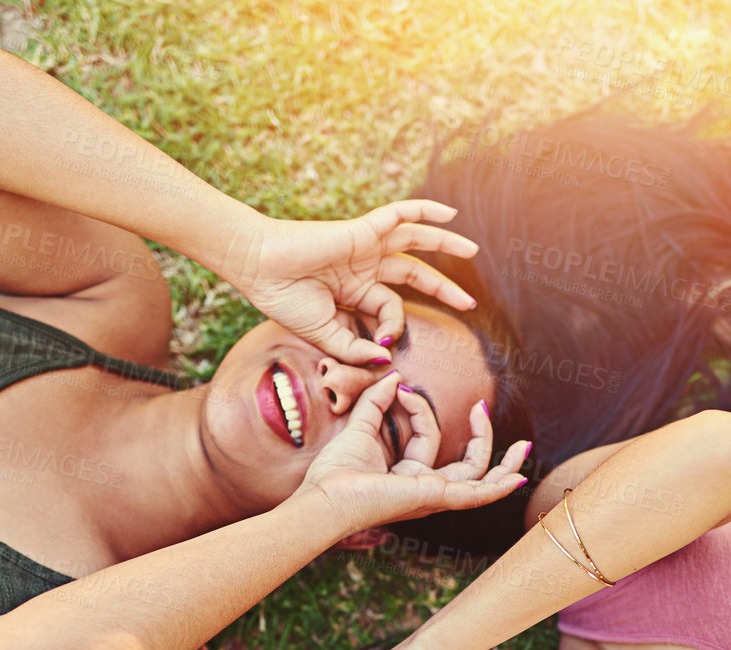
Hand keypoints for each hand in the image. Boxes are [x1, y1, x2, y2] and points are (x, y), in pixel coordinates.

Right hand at [226, 201, 480, 364]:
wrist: (258, 267)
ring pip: (415, 241)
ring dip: (445, 243)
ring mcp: (364, 246)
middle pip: (414, 274)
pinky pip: (399, 213)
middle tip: (469, 303)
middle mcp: (363, 267)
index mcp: (353, 292)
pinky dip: (424, 210)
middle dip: (443, 288)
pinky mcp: (362, 229)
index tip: (381, 344)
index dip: (392, 328)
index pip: (389, 309)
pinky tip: (451, 213)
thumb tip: (385, 357)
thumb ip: (354, 348)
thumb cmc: (283, 299)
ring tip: (473, 251)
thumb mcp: (324, 333)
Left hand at [294, 373, 530, 535]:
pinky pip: (475, 495)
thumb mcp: (360, 428)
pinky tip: (517, 479)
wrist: (325, 497)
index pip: (429, 436)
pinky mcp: (435, 498)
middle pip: (467, 466)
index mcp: (408, 475)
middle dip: (483, 439)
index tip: (400, 388)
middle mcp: (425, 488)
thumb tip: (394, 377)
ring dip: (504, 465)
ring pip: (479, 482)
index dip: (420, 408)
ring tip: (523, 448)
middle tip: (482, 408)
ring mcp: (433, 496)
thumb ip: (375, 402)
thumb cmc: (335, 474)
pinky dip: (498, 488)